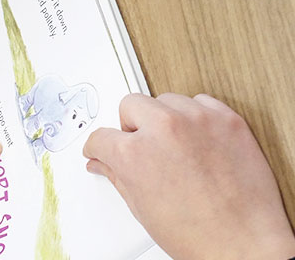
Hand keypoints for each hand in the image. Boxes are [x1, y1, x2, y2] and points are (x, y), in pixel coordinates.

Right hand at [83, 93, 294, 258]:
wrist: (243, 243)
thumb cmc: (197, 235)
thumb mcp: (142, 208)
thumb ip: (118, 177)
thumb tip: (105, 164)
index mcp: (135, 153)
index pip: (101, 136)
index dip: (100, 147)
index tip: (104, 149)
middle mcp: (164, 129)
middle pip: (130, 105)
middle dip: (130, 126)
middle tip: (140, 145)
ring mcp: (197, 121)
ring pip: (166, 100)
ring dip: (164, 118)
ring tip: (173, 145)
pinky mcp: (227, 120)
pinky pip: (202, 101)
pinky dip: (196, 116)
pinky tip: (196, 138)